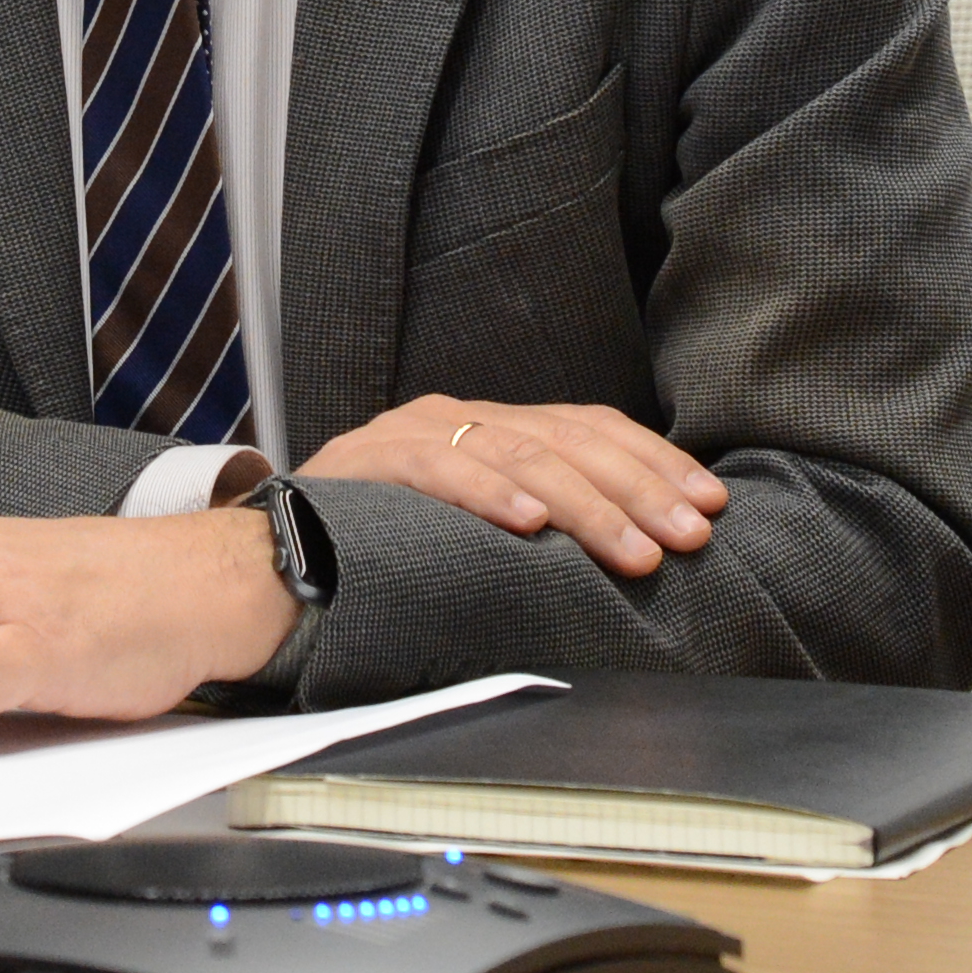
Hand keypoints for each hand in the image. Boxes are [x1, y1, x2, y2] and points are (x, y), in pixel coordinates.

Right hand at [300, 396, 728, 576]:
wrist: (261, 557)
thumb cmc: (374, 555)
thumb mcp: (469, 535)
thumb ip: (533, 526)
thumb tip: (634, 555)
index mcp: (484, 427)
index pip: (587, 426)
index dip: (653, 462)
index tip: (710, 505)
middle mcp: (453, 415)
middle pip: (565, 438)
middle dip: (638, 489)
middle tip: (689, 536)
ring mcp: (409, 432)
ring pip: (516, 454)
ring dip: (586, 507)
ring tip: (633, 550)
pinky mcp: (367, 461)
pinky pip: (438, 469)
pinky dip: (489, 495)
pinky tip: (531, 524)